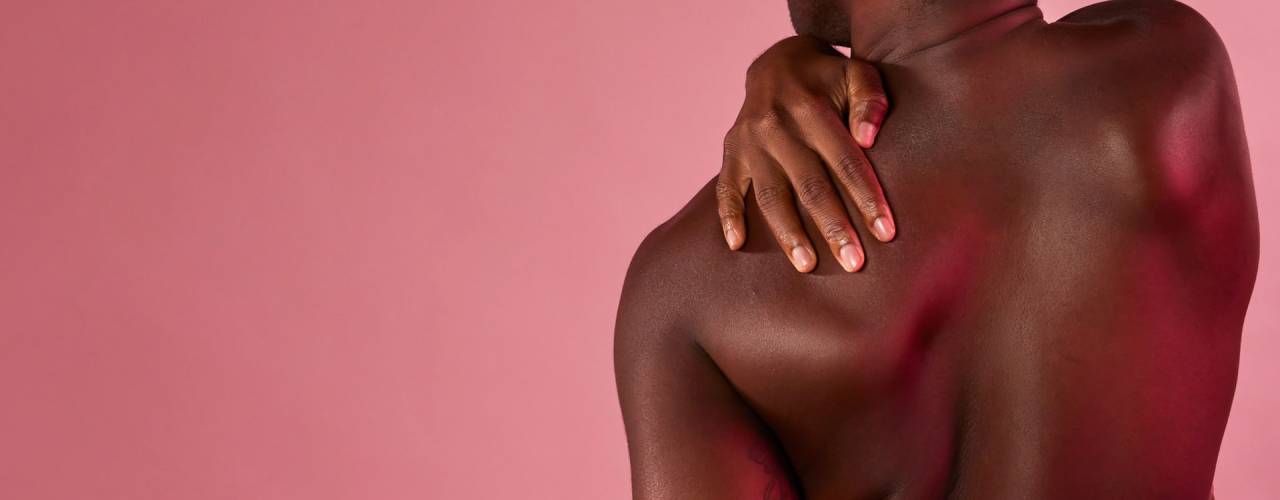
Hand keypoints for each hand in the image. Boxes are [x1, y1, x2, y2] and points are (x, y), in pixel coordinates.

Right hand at [718, 35, 894, 272]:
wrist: (778, 64)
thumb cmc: (829, 78)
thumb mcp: (857, 73)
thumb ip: (871, 99)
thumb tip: (868, 137)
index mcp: (811, 108)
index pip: (845, 162)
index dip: (866, 198)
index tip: (886, 233)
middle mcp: (776, 126)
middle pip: (809, 186)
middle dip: (833, 227)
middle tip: (853, 263)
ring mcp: (749, 142)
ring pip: (769, 195)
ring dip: (788, 233)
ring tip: (807, 266)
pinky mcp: (731, 152)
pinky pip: (726, 188)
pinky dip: (728, 216)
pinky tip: (737, 245)